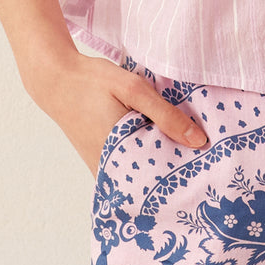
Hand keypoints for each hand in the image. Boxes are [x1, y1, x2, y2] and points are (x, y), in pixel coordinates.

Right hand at [19, 43, 208, 176]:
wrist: (56, 80)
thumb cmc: (93, 82)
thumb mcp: (133, 89)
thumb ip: (165, 115)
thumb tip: (199, 141)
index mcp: (119, 154)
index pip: (159, 181)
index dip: (183, 178)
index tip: (207, 176)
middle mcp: (108, 169)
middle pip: (149, 184)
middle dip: (174, 178)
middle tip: (203, 172)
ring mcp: (101, 167)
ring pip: (137, 179)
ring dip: (158, 171)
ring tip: (187, 162)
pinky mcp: (98, 161)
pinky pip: (124, 172)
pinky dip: (142, 165)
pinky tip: (160, 152)